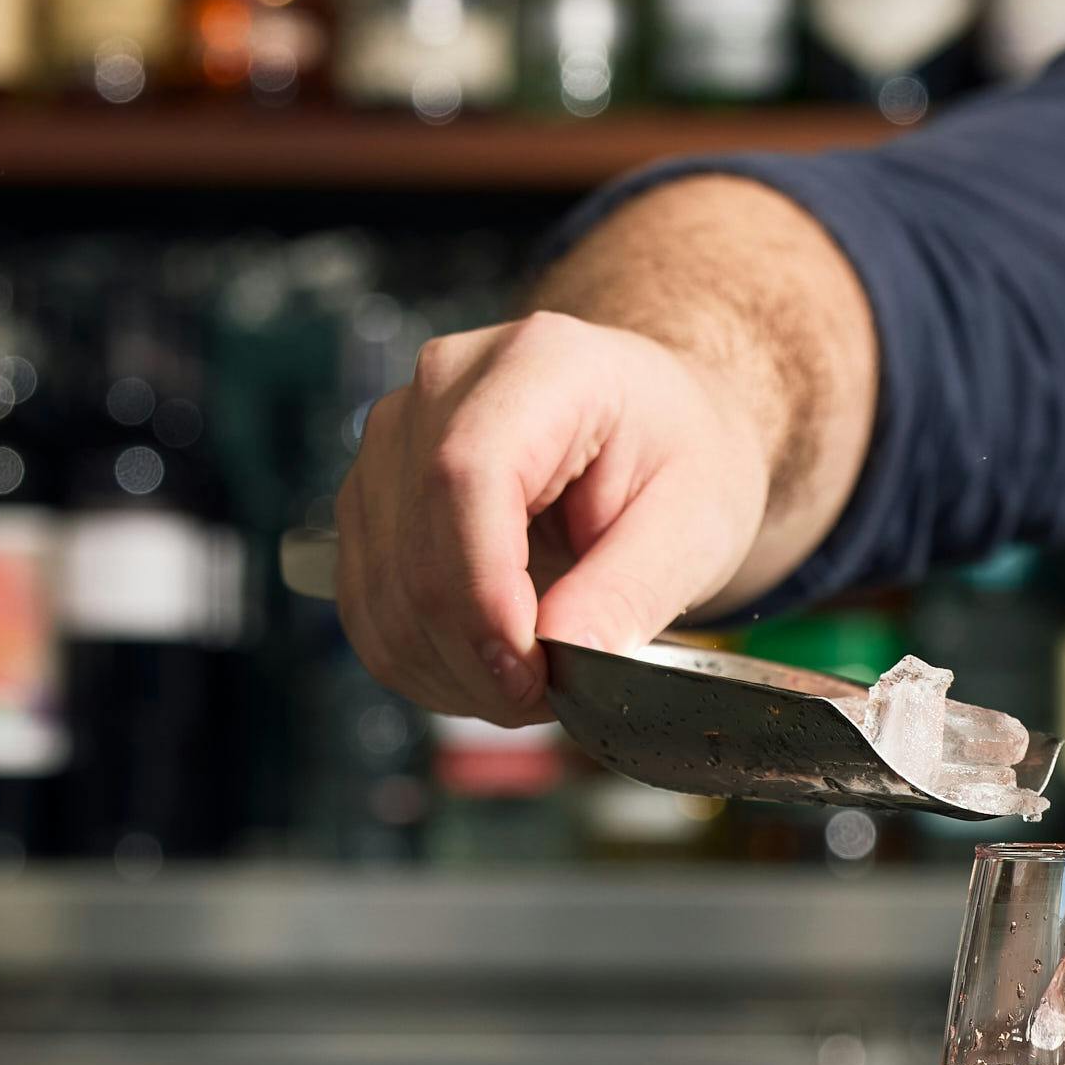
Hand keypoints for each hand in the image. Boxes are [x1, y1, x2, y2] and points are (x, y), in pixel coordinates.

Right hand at [330, 309, 774, 725]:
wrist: (652, 425)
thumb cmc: (680, 455)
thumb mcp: (697, 521)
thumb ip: (630, 590)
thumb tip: (564, 657)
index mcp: (539, 365)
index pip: (464, 478)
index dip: (483, 595)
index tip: (530, 674)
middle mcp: (444, 387)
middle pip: (411, 546)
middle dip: (473, 655)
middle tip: (550, 699)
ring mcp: (394, 438)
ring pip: (379, 590)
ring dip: (448, 670)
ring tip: (530, 686)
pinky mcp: (374, 495)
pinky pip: (367, 603)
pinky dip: (422, 661)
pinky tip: (486, 671)